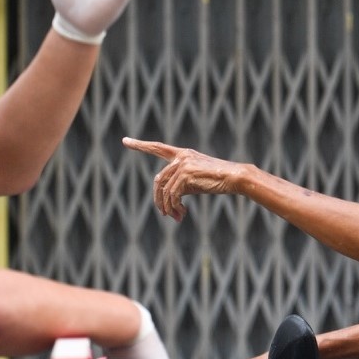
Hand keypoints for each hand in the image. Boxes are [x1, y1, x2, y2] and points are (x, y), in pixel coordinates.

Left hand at [122, 137, 243, 221]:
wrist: (233, 177)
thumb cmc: (216, 180)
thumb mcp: (194, 181)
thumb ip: (178, 184)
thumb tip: (166, 201)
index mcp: (182, 154)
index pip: (157, 147)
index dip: (140, 145)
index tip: (125, 141)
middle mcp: (180, 156)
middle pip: (158, 180)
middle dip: (158, 200)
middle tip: (165, 214)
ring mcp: (183, 164)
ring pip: (164, 190)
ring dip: (167, 207)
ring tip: (176, 217)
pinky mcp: (186, 174)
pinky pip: (173, 195)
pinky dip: (175, 207)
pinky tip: (182, 213)